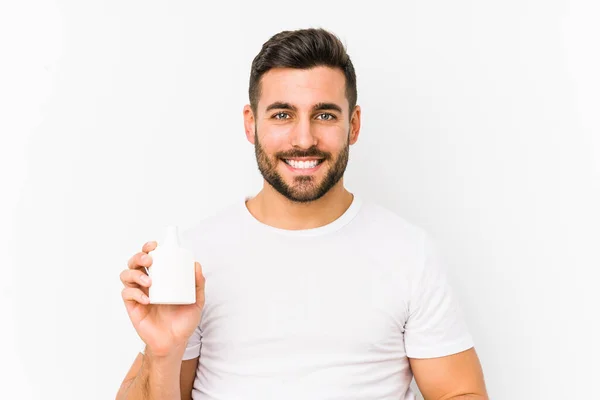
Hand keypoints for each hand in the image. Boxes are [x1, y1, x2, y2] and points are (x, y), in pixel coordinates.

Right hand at [120, 241, 205, 356]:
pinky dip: (135, 293)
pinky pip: (127, 294)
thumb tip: (196, 265)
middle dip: (139, 257)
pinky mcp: (132, 306)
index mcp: (160, 278)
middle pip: (134, 262)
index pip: (150, 257)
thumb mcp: (196, 301)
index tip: (155, 245)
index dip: (148, 248)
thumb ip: (198, 284)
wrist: (175, 342)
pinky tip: (147, 299)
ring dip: (136, 274)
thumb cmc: (184, 321)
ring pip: (126, 275)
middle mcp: (147, 283)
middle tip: (150, 260)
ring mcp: (138, 294)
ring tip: (150, 281)